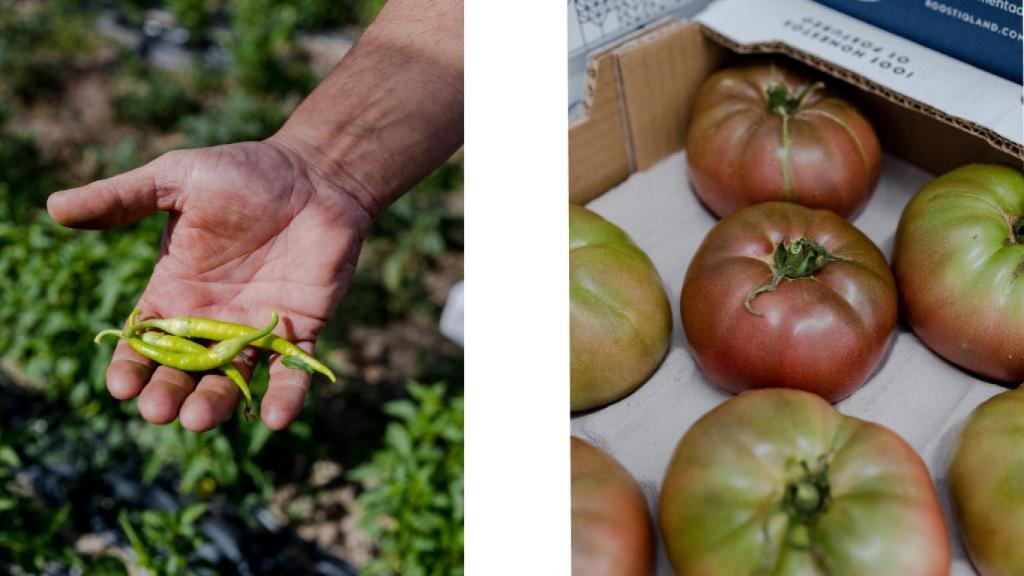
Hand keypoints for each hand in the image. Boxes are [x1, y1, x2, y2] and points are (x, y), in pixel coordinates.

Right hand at [47, 139, 371, 430]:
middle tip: (159, 409)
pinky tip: (275, 419)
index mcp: (175, 291)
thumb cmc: (247, 173)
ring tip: (199, 418)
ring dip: (215, 404)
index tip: (122, 385)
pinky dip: (284, 398)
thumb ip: (123, 198)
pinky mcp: (300, 332)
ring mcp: (255, 330)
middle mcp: (211, 320)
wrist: (317, 176)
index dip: (131, 365)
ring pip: (230, 380)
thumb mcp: (179, 179)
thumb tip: (54, 205)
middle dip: (167, 394)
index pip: (144, 342)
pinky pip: (290, 374)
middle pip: (182, 371)